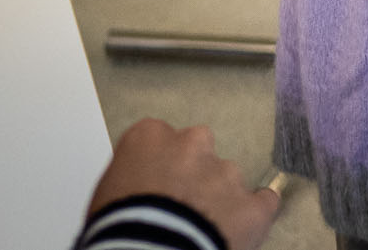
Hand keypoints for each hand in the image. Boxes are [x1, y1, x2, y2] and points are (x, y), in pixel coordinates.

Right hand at [90, 120, 279, 249]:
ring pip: (226, 178)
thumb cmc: (117, 229)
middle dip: (190, 173)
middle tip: (177, 206)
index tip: (153, 186)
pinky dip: (254, 213)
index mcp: (150, 137)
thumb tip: (140, 188)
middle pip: (197, 150)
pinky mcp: (251, 205)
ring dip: (216, 199)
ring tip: (198, 228)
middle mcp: (192, 144)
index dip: (156, 166)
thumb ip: (131, 175)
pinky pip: (263, 202)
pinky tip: (241, 228)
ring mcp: (225, 173)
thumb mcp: (105, 194)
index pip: (156, 139)